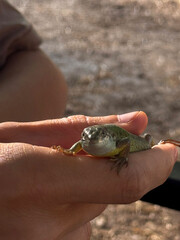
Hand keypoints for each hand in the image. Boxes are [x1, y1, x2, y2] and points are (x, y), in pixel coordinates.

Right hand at [0, 112, 176, 239]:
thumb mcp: (17, 133)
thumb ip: (83, 129)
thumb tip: (137, 122)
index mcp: (26, 179)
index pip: (121, 179)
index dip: (155, 164)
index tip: (168, 149)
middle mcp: (38, 226)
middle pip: (109, 189)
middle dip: (108, 165)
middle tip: (85, 149)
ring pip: (95, 208)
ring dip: (85, 185)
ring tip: (43, 176)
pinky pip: (78, 224)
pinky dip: (72, 202)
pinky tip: (40, 197)